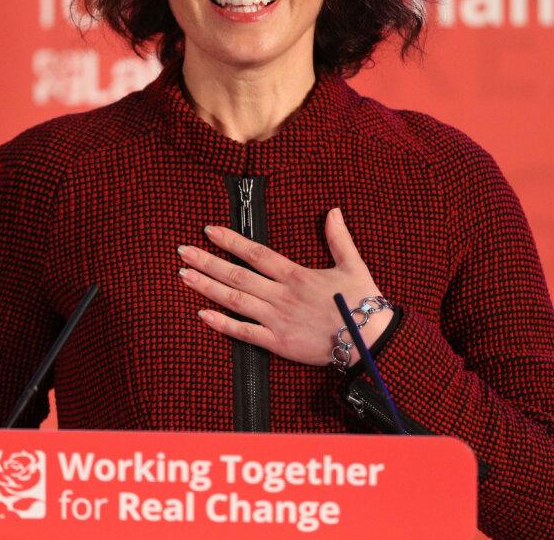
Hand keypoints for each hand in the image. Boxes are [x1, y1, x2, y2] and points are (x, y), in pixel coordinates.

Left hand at [176, 207, 391, 367]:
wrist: (370, 340)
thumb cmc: (363, 302)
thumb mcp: (353, 264)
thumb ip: (339, 238)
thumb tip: (333, 210)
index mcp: (296, 275)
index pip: (256, 253)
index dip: (230, 241)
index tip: (209, 230)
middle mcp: (281, 295)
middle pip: (237, 275)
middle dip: (207, 262)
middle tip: (182, 252)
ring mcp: (277, 320)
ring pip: (234, 300)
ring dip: (207, 287)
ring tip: (183, 276)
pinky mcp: (278, 343)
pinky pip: (244, 332)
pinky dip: (221, 323)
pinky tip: (201, 314)